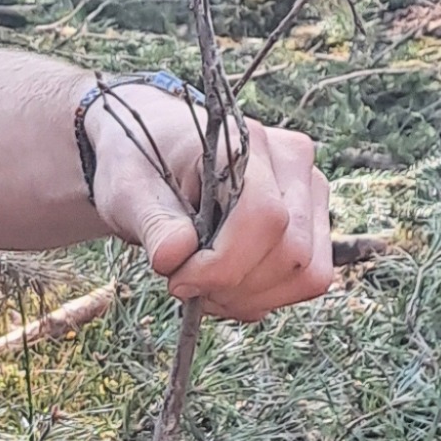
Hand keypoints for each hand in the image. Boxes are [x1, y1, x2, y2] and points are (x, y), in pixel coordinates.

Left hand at [83, 84, 334, 320]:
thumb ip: (153, 223)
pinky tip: (227, 288)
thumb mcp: (128, 192)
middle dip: (233, 285)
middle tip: (185, 285)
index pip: (263, 216)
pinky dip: (267, 297)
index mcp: (244, 143)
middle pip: (290, 252)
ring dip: (252, 297)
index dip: (224, 264)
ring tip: (204, 288)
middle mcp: (291, 161)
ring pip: (307, 272)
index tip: (178, 281)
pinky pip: (310, 279)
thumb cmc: (141, 166)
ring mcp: (310, 190)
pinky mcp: (313, 221)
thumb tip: (175, 256)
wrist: (155, 156)